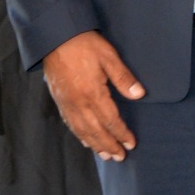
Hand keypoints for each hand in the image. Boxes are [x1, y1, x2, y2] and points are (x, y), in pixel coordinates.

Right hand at [42, 31, 143, 160]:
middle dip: (109, 145)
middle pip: (96, 131)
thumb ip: (124, 78)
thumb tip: (139, 95)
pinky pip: (70, 123)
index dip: (122, 133)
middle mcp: (78, 102)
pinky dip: (80, 135)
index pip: (111, 120)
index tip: (131, 143)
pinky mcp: (59, 100)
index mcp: (93, 93)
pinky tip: (86, 140)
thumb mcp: (109, 57)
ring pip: (82, 130)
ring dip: (95, 145)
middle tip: (120, 157)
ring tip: (106, 155)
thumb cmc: (83, 44)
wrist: (55, 37)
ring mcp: (67, 103)